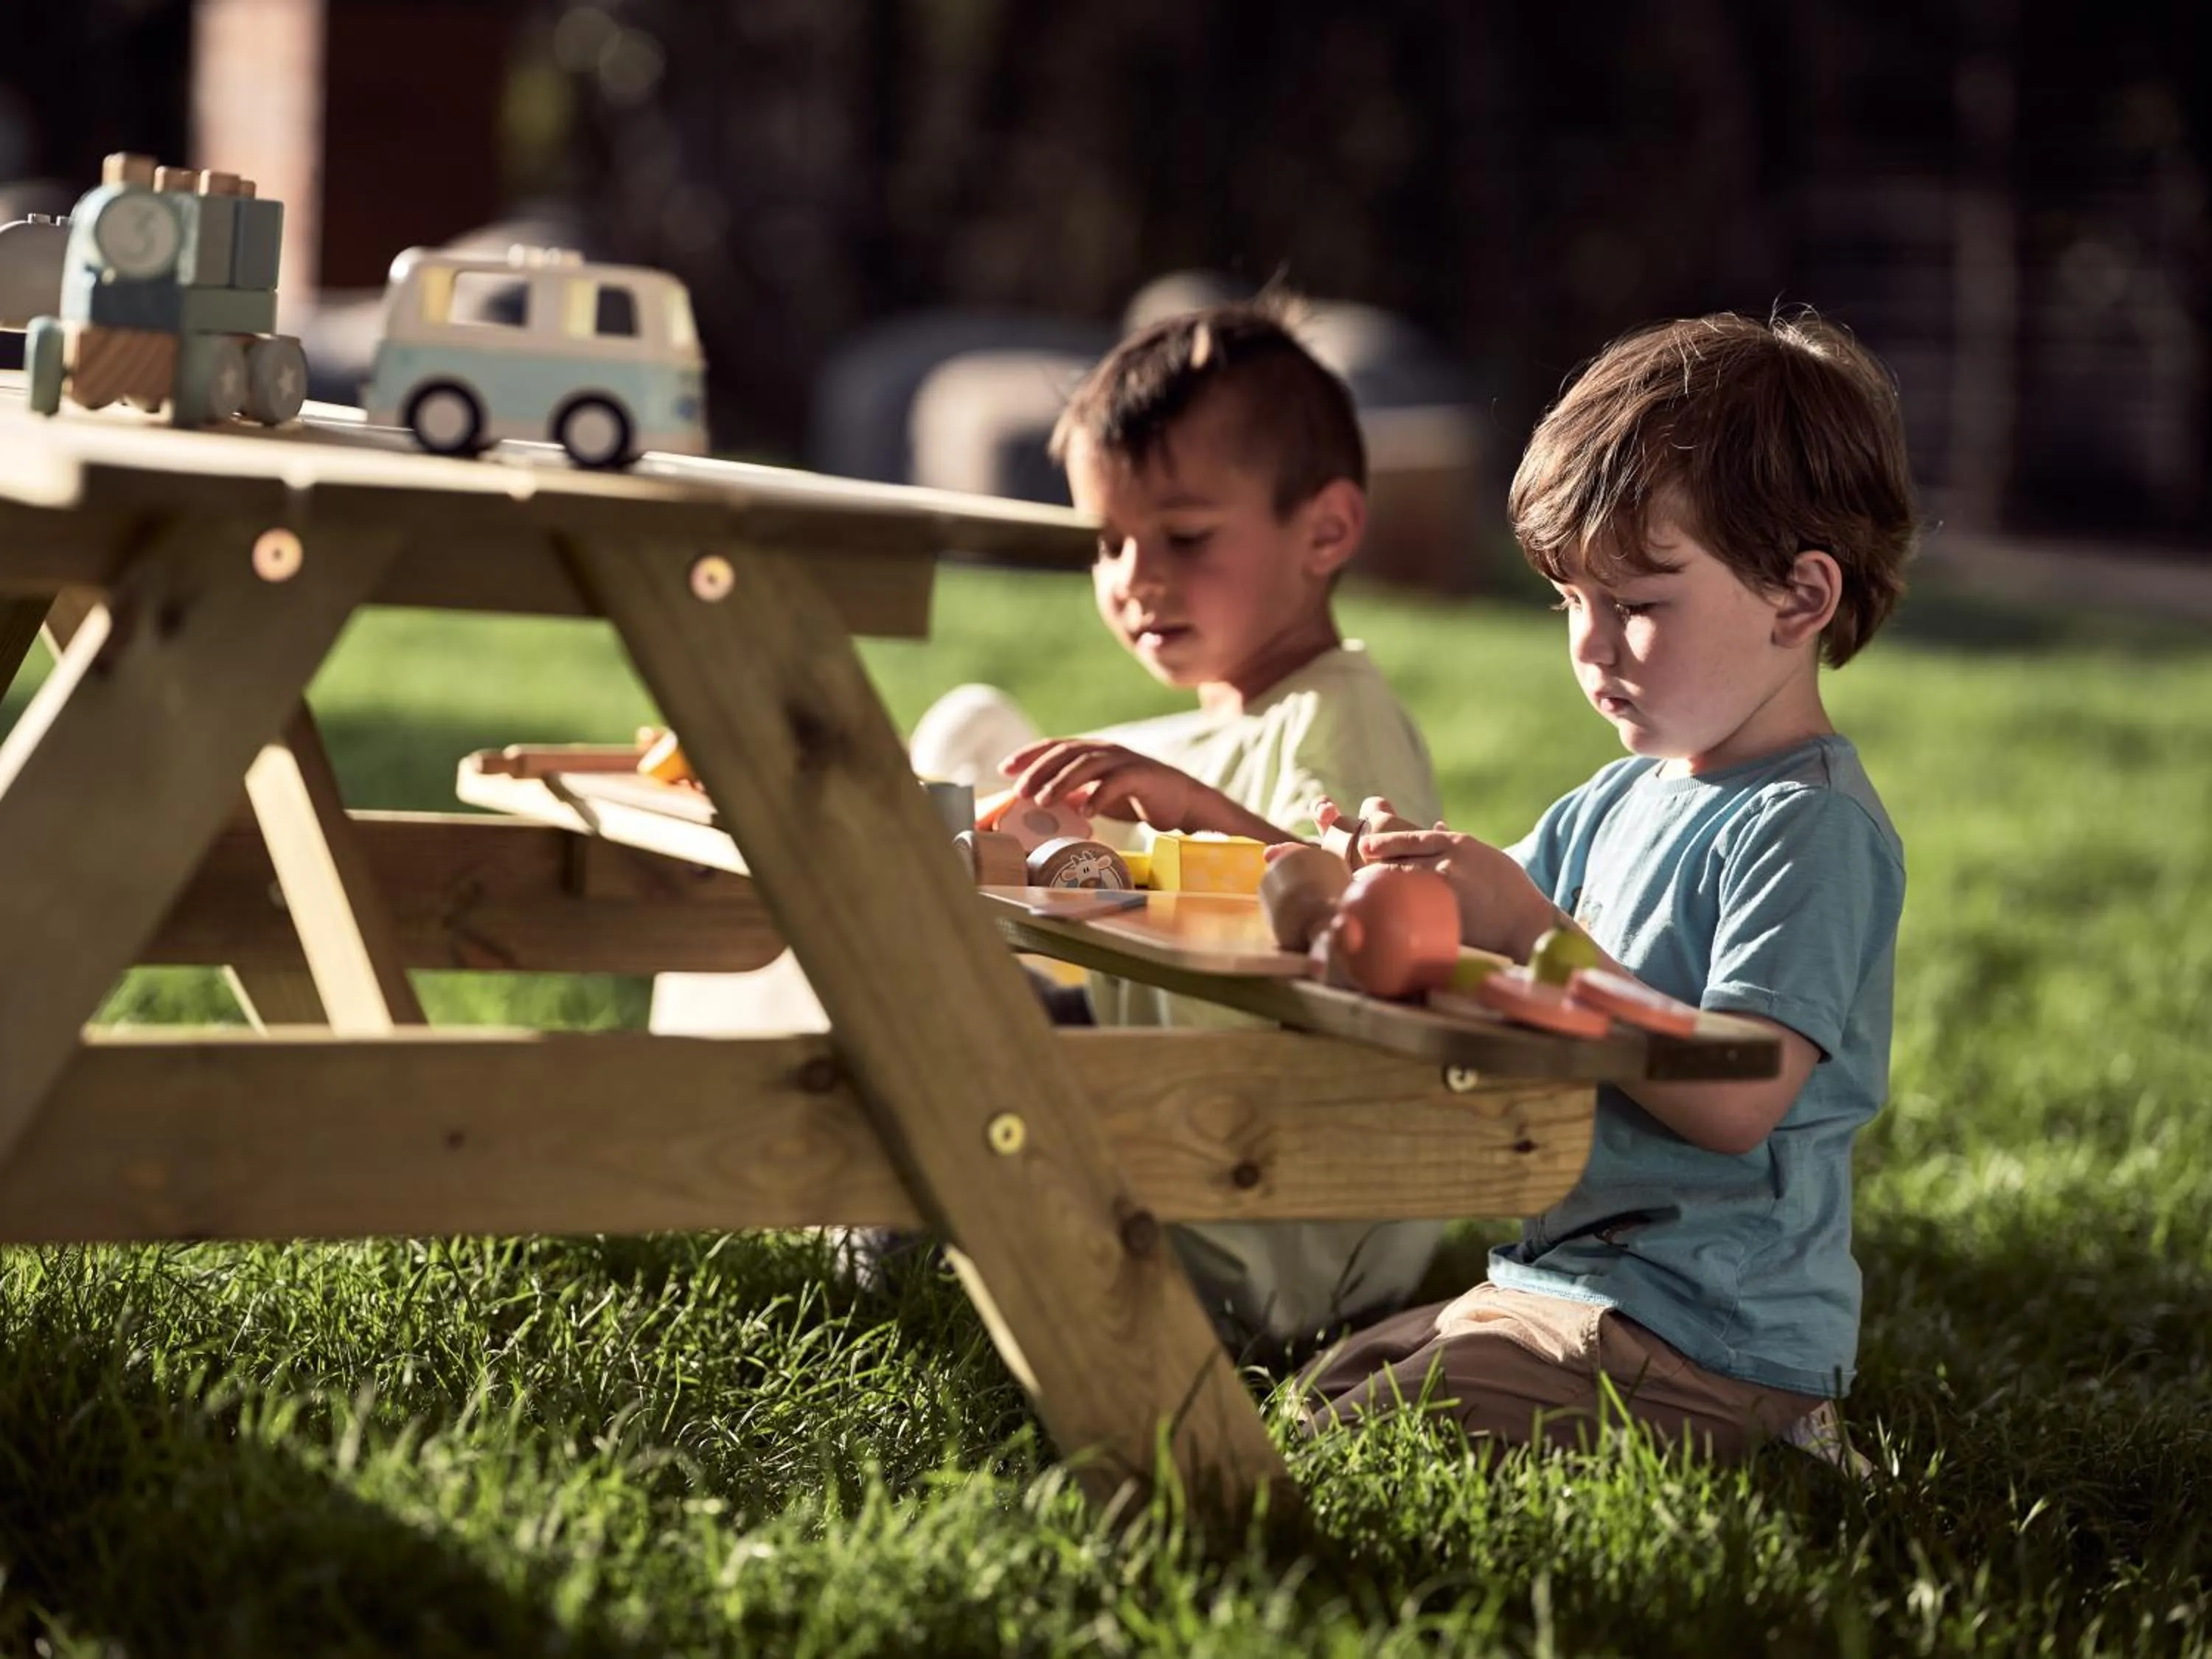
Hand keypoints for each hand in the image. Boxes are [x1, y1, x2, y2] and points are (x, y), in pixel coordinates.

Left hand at [1000, 738, 1211, 830]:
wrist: (1181, 801)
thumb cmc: (1136, 797)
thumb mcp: (1097, 794)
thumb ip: (1072, 792)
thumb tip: (1038, 801)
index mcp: (1093, 750)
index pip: (1055, 746)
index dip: (1029, 755)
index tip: (1004, 769)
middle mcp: (1107, 750)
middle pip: (1067, 753)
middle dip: (1040, 770)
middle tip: (1021, 791)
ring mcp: (1125, 760)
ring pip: (1088, 764)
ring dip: (1063, 782)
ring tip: (1044, 801)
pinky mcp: (1144, 776)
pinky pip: (1117, 783)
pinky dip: (1098, 796)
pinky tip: (1085, 812)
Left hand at [1357, 822, 1558, 959]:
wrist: (1527, 921)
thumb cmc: (1508, 889)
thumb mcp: (1484, 854)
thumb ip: (1456, 843)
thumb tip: (1436, 824)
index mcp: (1459, 844)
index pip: (1412, 839)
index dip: (1385, 842)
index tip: (1366, 846)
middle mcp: (1449, 861)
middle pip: (1400, 860)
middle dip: (1376, 868)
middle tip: (1357, 877)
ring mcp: (1446, 887)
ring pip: (1402, 882)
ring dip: (1381, 887)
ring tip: (1364, 894)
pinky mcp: (1445, 912)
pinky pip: (1411, 906)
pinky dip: (1395, 906)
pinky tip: (1382, 911)